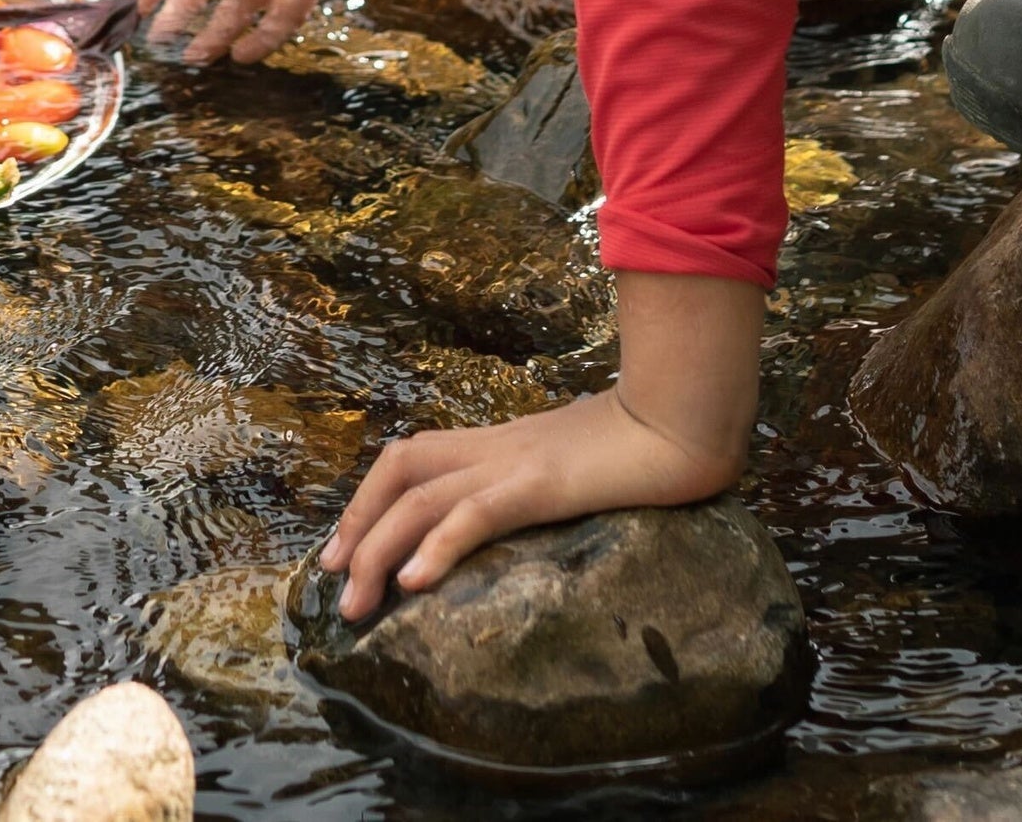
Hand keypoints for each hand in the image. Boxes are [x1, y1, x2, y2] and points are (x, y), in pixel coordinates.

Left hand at [321, 274, 761, 618]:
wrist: (686, 415)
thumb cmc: (643, 444)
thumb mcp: (573, 468)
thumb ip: (539, 485)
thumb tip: (519, 518)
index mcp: (498, 444)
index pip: (409, 459)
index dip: (367, 500)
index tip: (343, 550)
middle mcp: (494, 448)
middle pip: (399, 473)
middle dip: (358, 529)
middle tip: (335, 586)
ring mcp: (516, 461)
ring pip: (422, 497)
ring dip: (380, 550)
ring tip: (357, 605)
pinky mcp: (544, 482)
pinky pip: (477, 512)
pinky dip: (439, 544)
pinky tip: (416, 583)